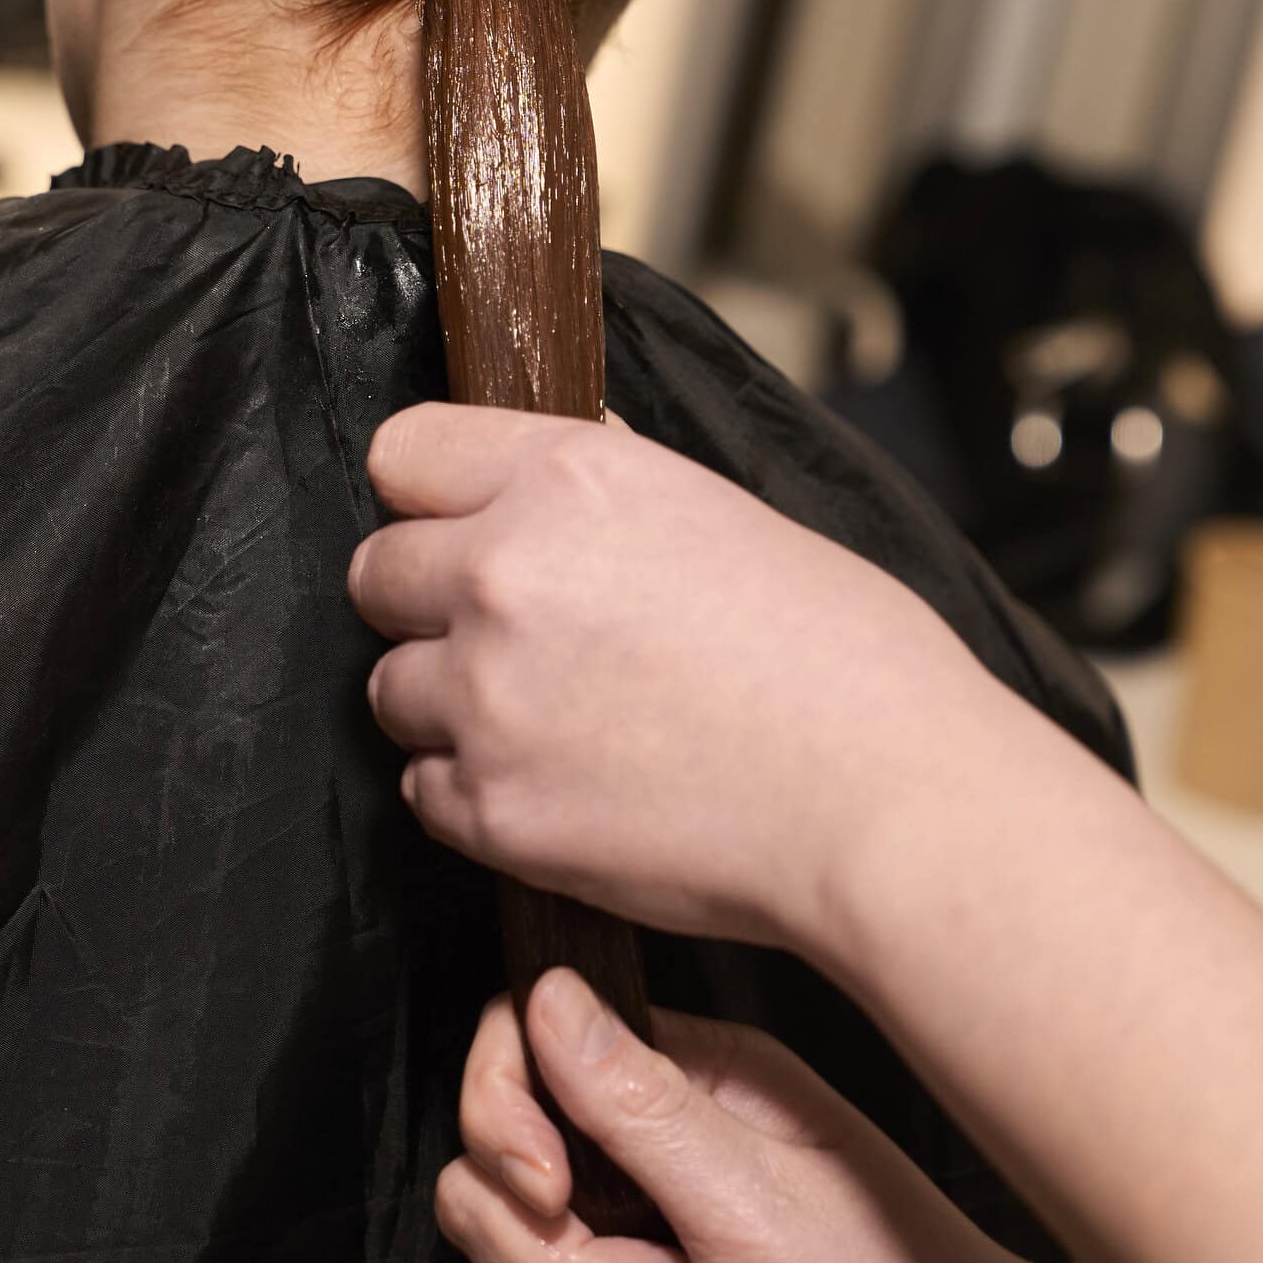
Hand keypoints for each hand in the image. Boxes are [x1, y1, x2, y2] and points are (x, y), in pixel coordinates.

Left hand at [351, 403, 997, 952]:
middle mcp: (505, 575)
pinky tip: (560, 787)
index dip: (430, 495)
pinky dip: (473, 794)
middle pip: (376, 574)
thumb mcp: (725, 513)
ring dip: (447, 704)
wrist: (886, 803)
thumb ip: (607, 492)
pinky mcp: (490, 808)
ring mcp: (486, 697)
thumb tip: (550, 478)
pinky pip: (423, 791)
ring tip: (547, 722)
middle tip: (507, 637)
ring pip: (390, 690)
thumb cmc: (848, 661)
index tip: (453, 524)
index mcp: (570, 479)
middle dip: (425, 603)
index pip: (403, 454)